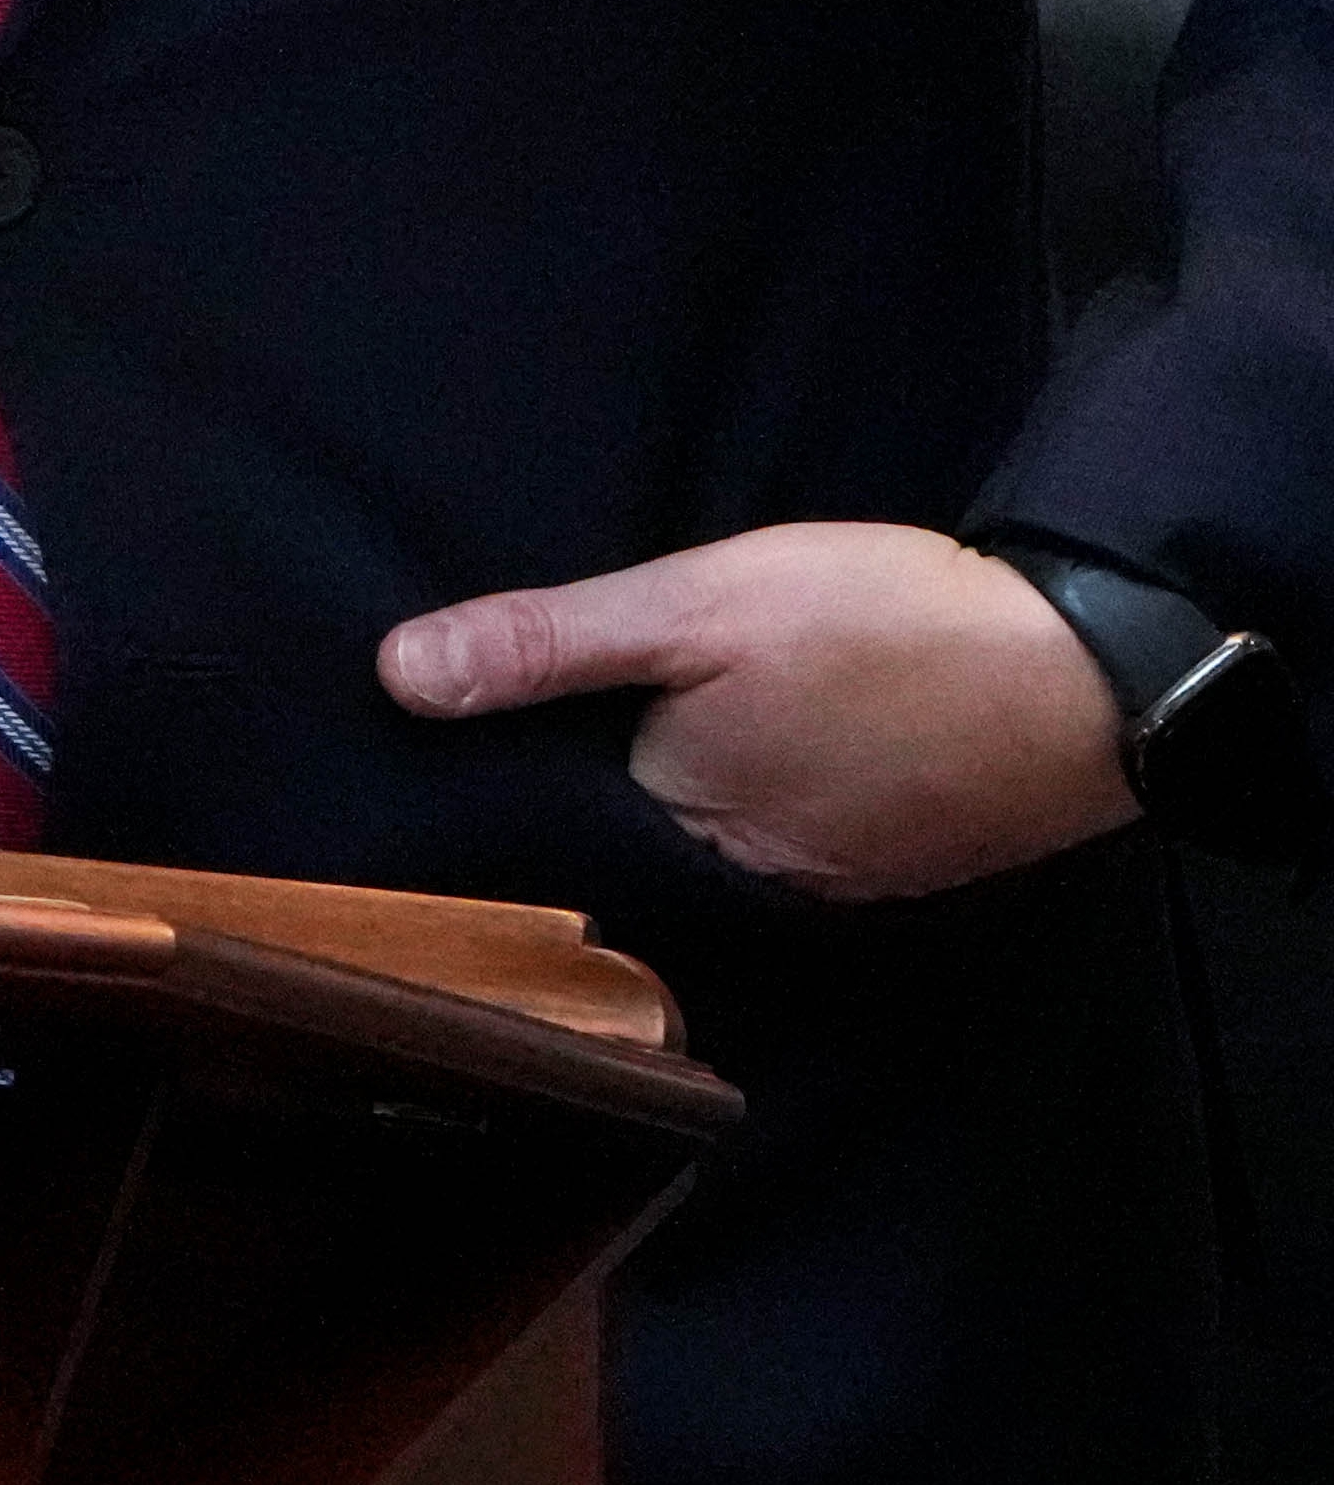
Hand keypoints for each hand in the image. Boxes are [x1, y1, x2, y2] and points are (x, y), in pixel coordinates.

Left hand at [381, 521, 1132, 900]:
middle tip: (563, 708)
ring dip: (689, 789)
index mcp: (677, 820)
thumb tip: (398, 678)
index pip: (553, 817)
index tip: (454, 735)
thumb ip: (550, 647)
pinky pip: (793, 837)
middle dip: (594, 785)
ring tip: (660, 719)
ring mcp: (828, 881)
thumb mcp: (692, 603)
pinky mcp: (893, 864)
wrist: (1086, 671)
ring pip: (716, 837)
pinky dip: (769, 796)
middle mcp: (744, 879)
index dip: (508, 771)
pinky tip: (769, 740)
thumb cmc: (881, 622)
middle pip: (633, 836)